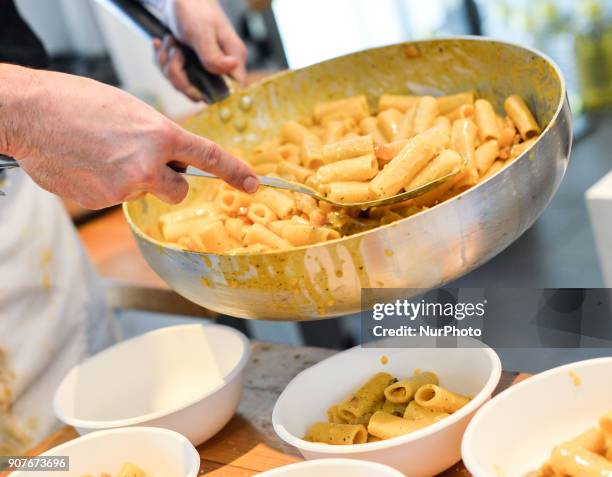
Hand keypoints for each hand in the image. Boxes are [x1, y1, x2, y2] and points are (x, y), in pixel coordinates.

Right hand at [0, 65, 257, 208]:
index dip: (234, 171)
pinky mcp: (104, 202)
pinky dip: (106, 185)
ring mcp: (125, 187)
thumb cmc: (78, 104)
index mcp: (160, 135)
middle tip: (139, 160)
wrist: (31, 115)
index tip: (253, 183)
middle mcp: (148, 166)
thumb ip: (156, 138)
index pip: (209, 156)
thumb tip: (168, 159)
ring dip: (133, 181)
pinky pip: (117, 197)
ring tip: (102, 155)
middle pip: (178, 190)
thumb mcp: (131, 110)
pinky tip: (87, 165)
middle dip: (167, 181)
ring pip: (144, 193)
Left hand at [154, 0, 246, 100]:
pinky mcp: (191, 62)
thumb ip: (214, 57)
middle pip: (201, 90)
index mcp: (233, 59)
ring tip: (170, 41)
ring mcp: (205, 64)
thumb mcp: (202, 33)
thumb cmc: (194, 9)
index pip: (231, 89)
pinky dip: (164, 58)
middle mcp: (221, 65)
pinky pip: (174, 72)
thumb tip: (232, 70)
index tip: (192, 82)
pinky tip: (164, 43)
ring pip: (183, 81)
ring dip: (169, 63)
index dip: (211, 92)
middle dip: (180, 75)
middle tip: (176, 51)